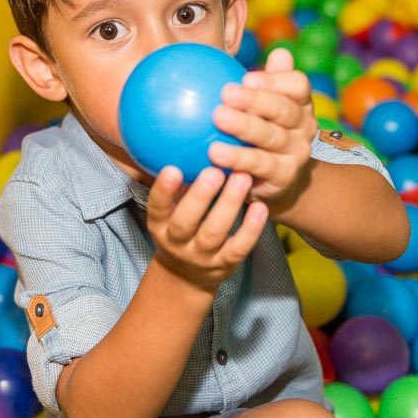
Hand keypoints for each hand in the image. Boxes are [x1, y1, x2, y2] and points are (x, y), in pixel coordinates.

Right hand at [145, 165, 268, 292]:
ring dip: (229, 205)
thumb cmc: (179, 230)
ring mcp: (201, 256)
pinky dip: (251, 228)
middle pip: (186, 222)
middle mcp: (177, 243)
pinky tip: (260, 207)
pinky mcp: (225, 264)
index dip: (163, 191)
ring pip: (214, 232)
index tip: (172, 168)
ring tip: (242, 178)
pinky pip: (239, 247)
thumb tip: (181, 141)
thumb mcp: (168, 213)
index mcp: (160, 226)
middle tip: (214, 170)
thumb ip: (175, 185)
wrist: (186, 276)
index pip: (157, 208)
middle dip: (200, 197)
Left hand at [208, 48, 318, 206]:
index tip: (246, 78)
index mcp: (299, 102)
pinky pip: (260, 165)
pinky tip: (214, 154)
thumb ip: (268, 79)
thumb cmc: (259, 128)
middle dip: (255, 100)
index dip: (275, 80)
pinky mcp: (284, 176)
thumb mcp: (263, 104)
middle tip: (226, 93)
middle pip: (283, 109)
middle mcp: (304, 126)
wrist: (274, 177)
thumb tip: (280, 51)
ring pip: (271, 137)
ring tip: (218, 118)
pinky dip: (238, 159)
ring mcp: (297, 153)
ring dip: (244, 127)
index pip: (297, 84)